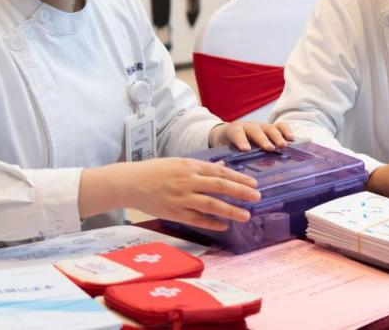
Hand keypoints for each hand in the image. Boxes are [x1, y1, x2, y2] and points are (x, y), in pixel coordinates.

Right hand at [81, 158, 260, 231]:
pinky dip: (212, 223)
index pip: (220, 172)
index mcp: (190, 167)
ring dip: (230, 210)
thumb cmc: (156, 170)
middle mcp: (187, 182)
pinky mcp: (174, 213)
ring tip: (246, 215)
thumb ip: (202, 168)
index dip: (238, 178)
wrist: (131, 183)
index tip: (254, 183)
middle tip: (257, 197)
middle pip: (219, 187)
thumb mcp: (180, 163)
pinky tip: (224, 226)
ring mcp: (181, 198)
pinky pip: (197, 220)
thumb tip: (222, 167)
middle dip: (240, 192)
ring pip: (210, 205)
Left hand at [208, 121, 292, 151]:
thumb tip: (235, 174)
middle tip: (269, 148)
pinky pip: (280, 126)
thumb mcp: (223, 152)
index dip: (241, 140)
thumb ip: (229, 159)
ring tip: (283, 146)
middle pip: (256, 130)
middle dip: (263, 139)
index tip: (246, 149)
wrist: (227, 134)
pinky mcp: (270, 128)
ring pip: (269, 128)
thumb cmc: (226, 146)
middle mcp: (248, 126)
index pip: (236, 133)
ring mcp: (260, 126)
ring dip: (276, 136)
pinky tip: (291, 139)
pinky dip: (286, 131)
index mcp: (233, 131)